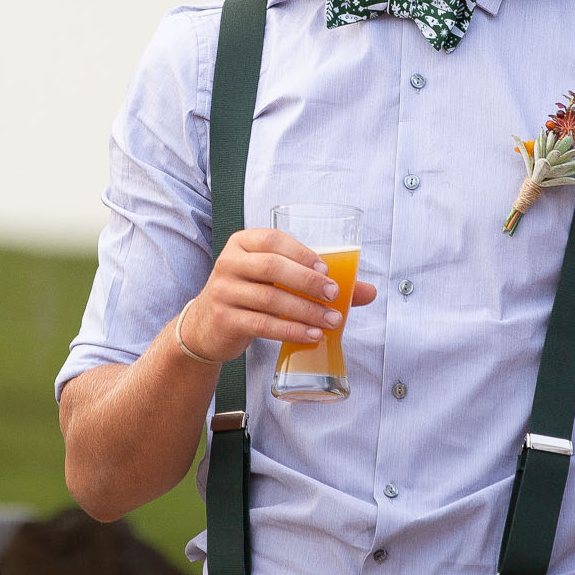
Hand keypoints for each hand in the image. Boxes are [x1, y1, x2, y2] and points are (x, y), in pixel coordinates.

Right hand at [177, 228, 377, 361]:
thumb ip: (316, 280)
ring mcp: (223, 291)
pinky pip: (263, 324)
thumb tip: (368, 290)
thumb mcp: (275, 280)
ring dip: (305, 311)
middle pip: (272, 268)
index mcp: (242, 243)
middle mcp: (229, 263)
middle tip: (334, 296)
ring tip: (331, 321)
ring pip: (270, 299)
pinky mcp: (224, 319)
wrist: (206, 326)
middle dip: (308, 282)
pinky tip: (312, 335)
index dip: (301, 252)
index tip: (327, 268)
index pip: (272, 239)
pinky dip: (291, 330)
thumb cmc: (250, 295)